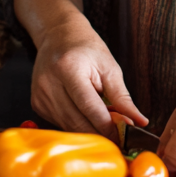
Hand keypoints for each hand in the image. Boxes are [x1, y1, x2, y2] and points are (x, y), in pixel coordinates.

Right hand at [15, 0, 147, 138]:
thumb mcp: (109, 67)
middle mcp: (49, 82)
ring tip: (105, 128)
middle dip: (99, 134)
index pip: (89, 107)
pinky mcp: (36, 103)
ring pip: (68, 126)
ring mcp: (39, 94)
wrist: (58, 35)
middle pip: (76, 121)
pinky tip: (86, 118)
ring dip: (88, 131)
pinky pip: (60, 123)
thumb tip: (139, 122)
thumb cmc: (86, 48)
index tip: (123, 138)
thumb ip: (122, 97)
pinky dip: (75, 124)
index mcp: (68, 68)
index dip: (107, 126)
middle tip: (118, 141)